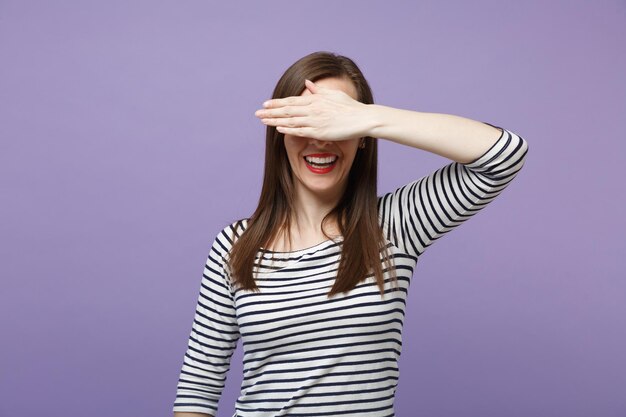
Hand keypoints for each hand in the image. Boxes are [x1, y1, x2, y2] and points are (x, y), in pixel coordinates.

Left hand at [254, 79, 371, 140]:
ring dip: (275, 121)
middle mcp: (312, 109)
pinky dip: (288, 129)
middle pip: (287, 110)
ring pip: (290, 120)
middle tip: (257, 113)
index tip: (265, 103)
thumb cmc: (350, 107)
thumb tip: (307, 83)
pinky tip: (278, 129)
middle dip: (270, 111)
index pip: (291, 101)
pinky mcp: (319, 132)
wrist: (362, 118)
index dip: (277, 103)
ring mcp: (315, 121)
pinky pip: (300, 131)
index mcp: (315, 99)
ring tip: (263, 121)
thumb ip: (318, 90)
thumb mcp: (333, 94)